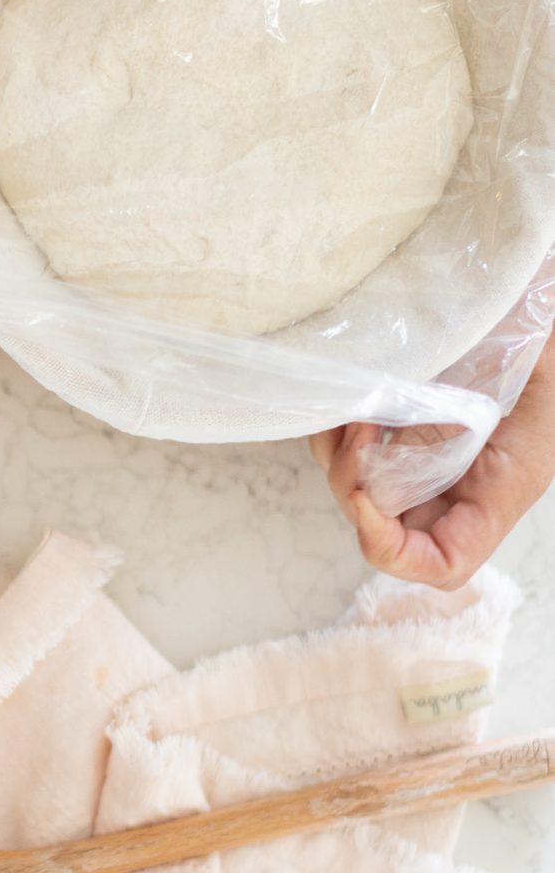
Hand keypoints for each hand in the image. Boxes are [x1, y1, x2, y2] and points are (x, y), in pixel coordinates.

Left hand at [311, 336, 554, 586]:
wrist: (530, 309)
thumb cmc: (544, 351)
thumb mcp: (537, 390)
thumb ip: (489, 417)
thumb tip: (422, 419)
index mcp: (493, 496)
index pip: (439, 563)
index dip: (392, 549)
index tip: (364, 498)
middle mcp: (453, 489)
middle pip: (383, 527)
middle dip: (353, 486)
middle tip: (358, 427)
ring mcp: (422, 460)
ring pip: (358, 487)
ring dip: (340, 455)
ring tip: (354, 405)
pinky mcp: (399, 428)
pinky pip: (352, 448)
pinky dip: (338, 430)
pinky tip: (349, 395)